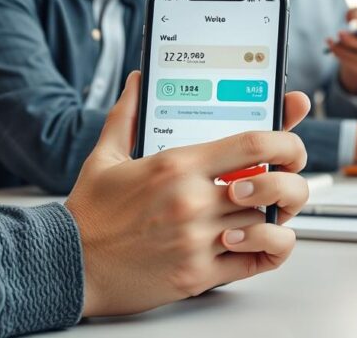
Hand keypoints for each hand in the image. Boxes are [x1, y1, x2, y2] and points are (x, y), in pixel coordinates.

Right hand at [64, 72, 311, 317]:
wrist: (65, 267)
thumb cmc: (89, 215)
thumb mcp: (105, 157)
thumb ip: (127, 116)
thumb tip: (138, 81)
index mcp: (177, 166)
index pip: (254, 143)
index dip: (287, 140)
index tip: (292, 146)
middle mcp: (192, 201)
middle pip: (273, 185)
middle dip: (291, 182)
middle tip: (288, 181)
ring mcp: (197, 240)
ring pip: (268, 223)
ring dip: (277, 216)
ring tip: (270, 210)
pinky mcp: (198, 274)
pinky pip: (256, 261)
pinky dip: (270, 251)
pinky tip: (263, 241)